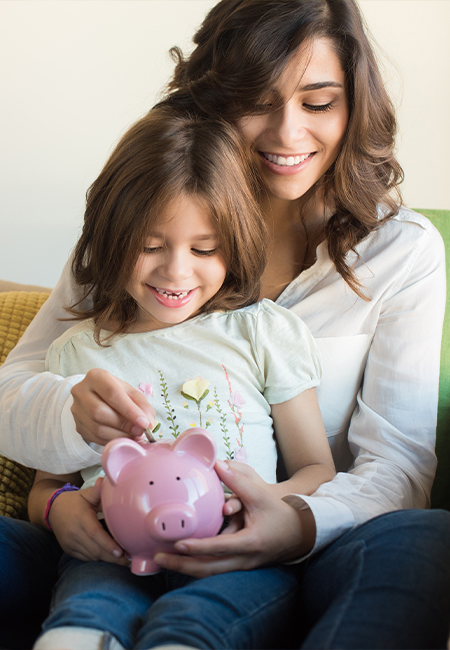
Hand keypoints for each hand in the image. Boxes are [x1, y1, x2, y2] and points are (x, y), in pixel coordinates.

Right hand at [49, 477, 128, 564]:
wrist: (53, 510)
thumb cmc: (75, 501)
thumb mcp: (86, 494)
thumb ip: (97, 491)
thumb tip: (106, 480)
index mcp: (81, 517)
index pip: (95, 533)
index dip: (108, 544)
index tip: (121, 551)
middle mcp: (74, 532)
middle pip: (95, 549)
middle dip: (112, 557)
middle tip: (128, 560)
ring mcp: (70, 543)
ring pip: (91, 556)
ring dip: (106, 559)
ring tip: (121, 559)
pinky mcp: (68, 550)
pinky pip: (85, 558)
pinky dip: (97, 558)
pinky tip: (108, 557)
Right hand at [71, 368, 155, 445]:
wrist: (95, 397)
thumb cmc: (115, 393)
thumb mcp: (130, 392)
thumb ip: (142, 405)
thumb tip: (148, 422)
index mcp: (96, 377)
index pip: (112, 394)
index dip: (130, 410)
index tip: (144, 423)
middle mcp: (81, 391)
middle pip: (100, 412)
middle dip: (123, 424)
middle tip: (140, 431)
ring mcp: (76, 409)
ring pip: (97, 428)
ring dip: (119, 435)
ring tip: (133, 435)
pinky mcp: (77, 425)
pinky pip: (95, 438)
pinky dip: (112, 441)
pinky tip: (122, 438)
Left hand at [153, 460, 315, 577]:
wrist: (299, 532)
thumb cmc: (280, 512)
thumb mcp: (260, 494)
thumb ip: (238, 481)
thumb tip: (217, 464)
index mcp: (250, 542)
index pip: (220, 547)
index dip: (198, 547)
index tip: (178, 544)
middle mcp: (244, 560)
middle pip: (208, 569)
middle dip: (181, 565)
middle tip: (158, 557)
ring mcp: (241, 567)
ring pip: (208, 573)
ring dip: (184, 568)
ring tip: (161, 560)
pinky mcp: (238, 567)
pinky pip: (213, 570)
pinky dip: (194, 566)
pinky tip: (177, 560)